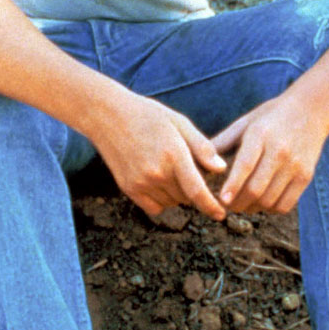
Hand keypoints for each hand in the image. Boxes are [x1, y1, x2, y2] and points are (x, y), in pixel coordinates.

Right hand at [91, 95, 227, 220]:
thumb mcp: (179, 122)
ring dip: (177, 195)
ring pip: (171, 203)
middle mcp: (156, 173)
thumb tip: (221, 169)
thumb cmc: (147, 115)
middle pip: (186, 197)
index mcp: (173, 155)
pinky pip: (153, 207)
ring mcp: (140, 182)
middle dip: (193, 189)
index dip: (211, 206)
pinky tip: (159, 183)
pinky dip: (161, 201)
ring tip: (170, 171)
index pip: (197, 191)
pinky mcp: (128, 188)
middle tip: (187, 169)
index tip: (221, 214)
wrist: (107, 115)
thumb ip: (202, 147)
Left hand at [211, 93, 328, 213]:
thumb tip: (196, 160)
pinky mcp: (306, 176)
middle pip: (256, 188)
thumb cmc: (269, 117)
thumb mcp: (244, 123)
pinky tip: (262, 203)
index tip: (221, 200)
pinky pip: (286, 204)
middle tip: (226, 205)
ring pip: (270, 200)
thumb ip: (222, 142)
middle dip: (238, 203)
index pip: (245, 165)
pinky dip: (271, 209)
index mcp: (260, 135)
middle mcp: (279, 151)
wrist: (311, 110)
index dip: (232, 186)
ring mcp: (295, 165)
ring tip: (242, 204)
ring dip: (252, 208)